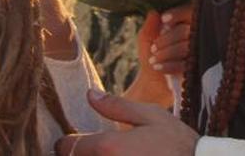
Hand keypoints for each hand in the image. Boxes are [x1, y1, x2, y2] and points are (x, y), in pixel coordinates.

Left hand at [55, 89, 198, 155]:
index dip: (68, 142)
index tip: (75, 140)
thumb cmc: (177, 143)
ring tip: (111, 153)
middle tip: (94, 148)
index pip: (67, 148)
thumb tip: (90, 94)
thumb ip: (117, 106)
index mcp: (108, 147)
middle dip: (79, 155)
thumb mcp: (151, 116)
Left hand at [123, 6, 191, 106]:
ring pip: (186, 47)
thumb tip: (154, 12)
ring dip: (166, 52)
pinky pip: (185, 65)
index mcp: (186, 26)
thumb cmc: (152, 56)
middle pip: (186, 31)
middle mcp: (195, 38)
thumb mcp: (146, 39)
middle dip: (167, 39)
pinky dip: (168, 65)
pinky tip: (157, 67)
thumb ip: (150, 25)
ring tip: (153, 59)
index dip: (178, 14)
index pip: (189, 13)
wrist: (152, 84)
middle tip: (153, 48)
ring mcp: (197, 55)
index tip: (164, 20)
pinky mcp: (196, 72)